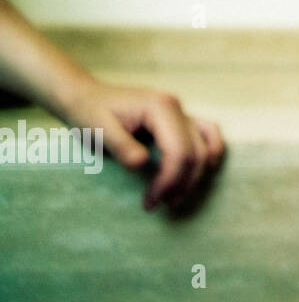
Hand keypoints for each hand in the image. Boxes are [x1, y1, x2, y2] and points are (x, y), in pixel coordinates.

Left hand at [58, 80, 225, 211]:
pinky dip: (211, 151)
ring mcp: (180, 112)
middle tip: (159, 204)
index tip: (151, 202)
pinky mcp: (179, 119)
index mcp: (160, 107)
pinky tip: (206, 168)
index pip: (178, 150)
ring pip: (205, 145)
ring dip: (195, 174)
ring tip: (176, 197)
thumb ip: (121, 146)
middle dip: (180, 182)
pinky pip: (206, 133)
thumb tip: (141, 165)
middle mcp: (176, 107)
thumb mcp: (98, 131)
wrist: (85, 97)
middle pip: (194, 151)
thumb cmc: (89, 113)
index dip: (168, 180)